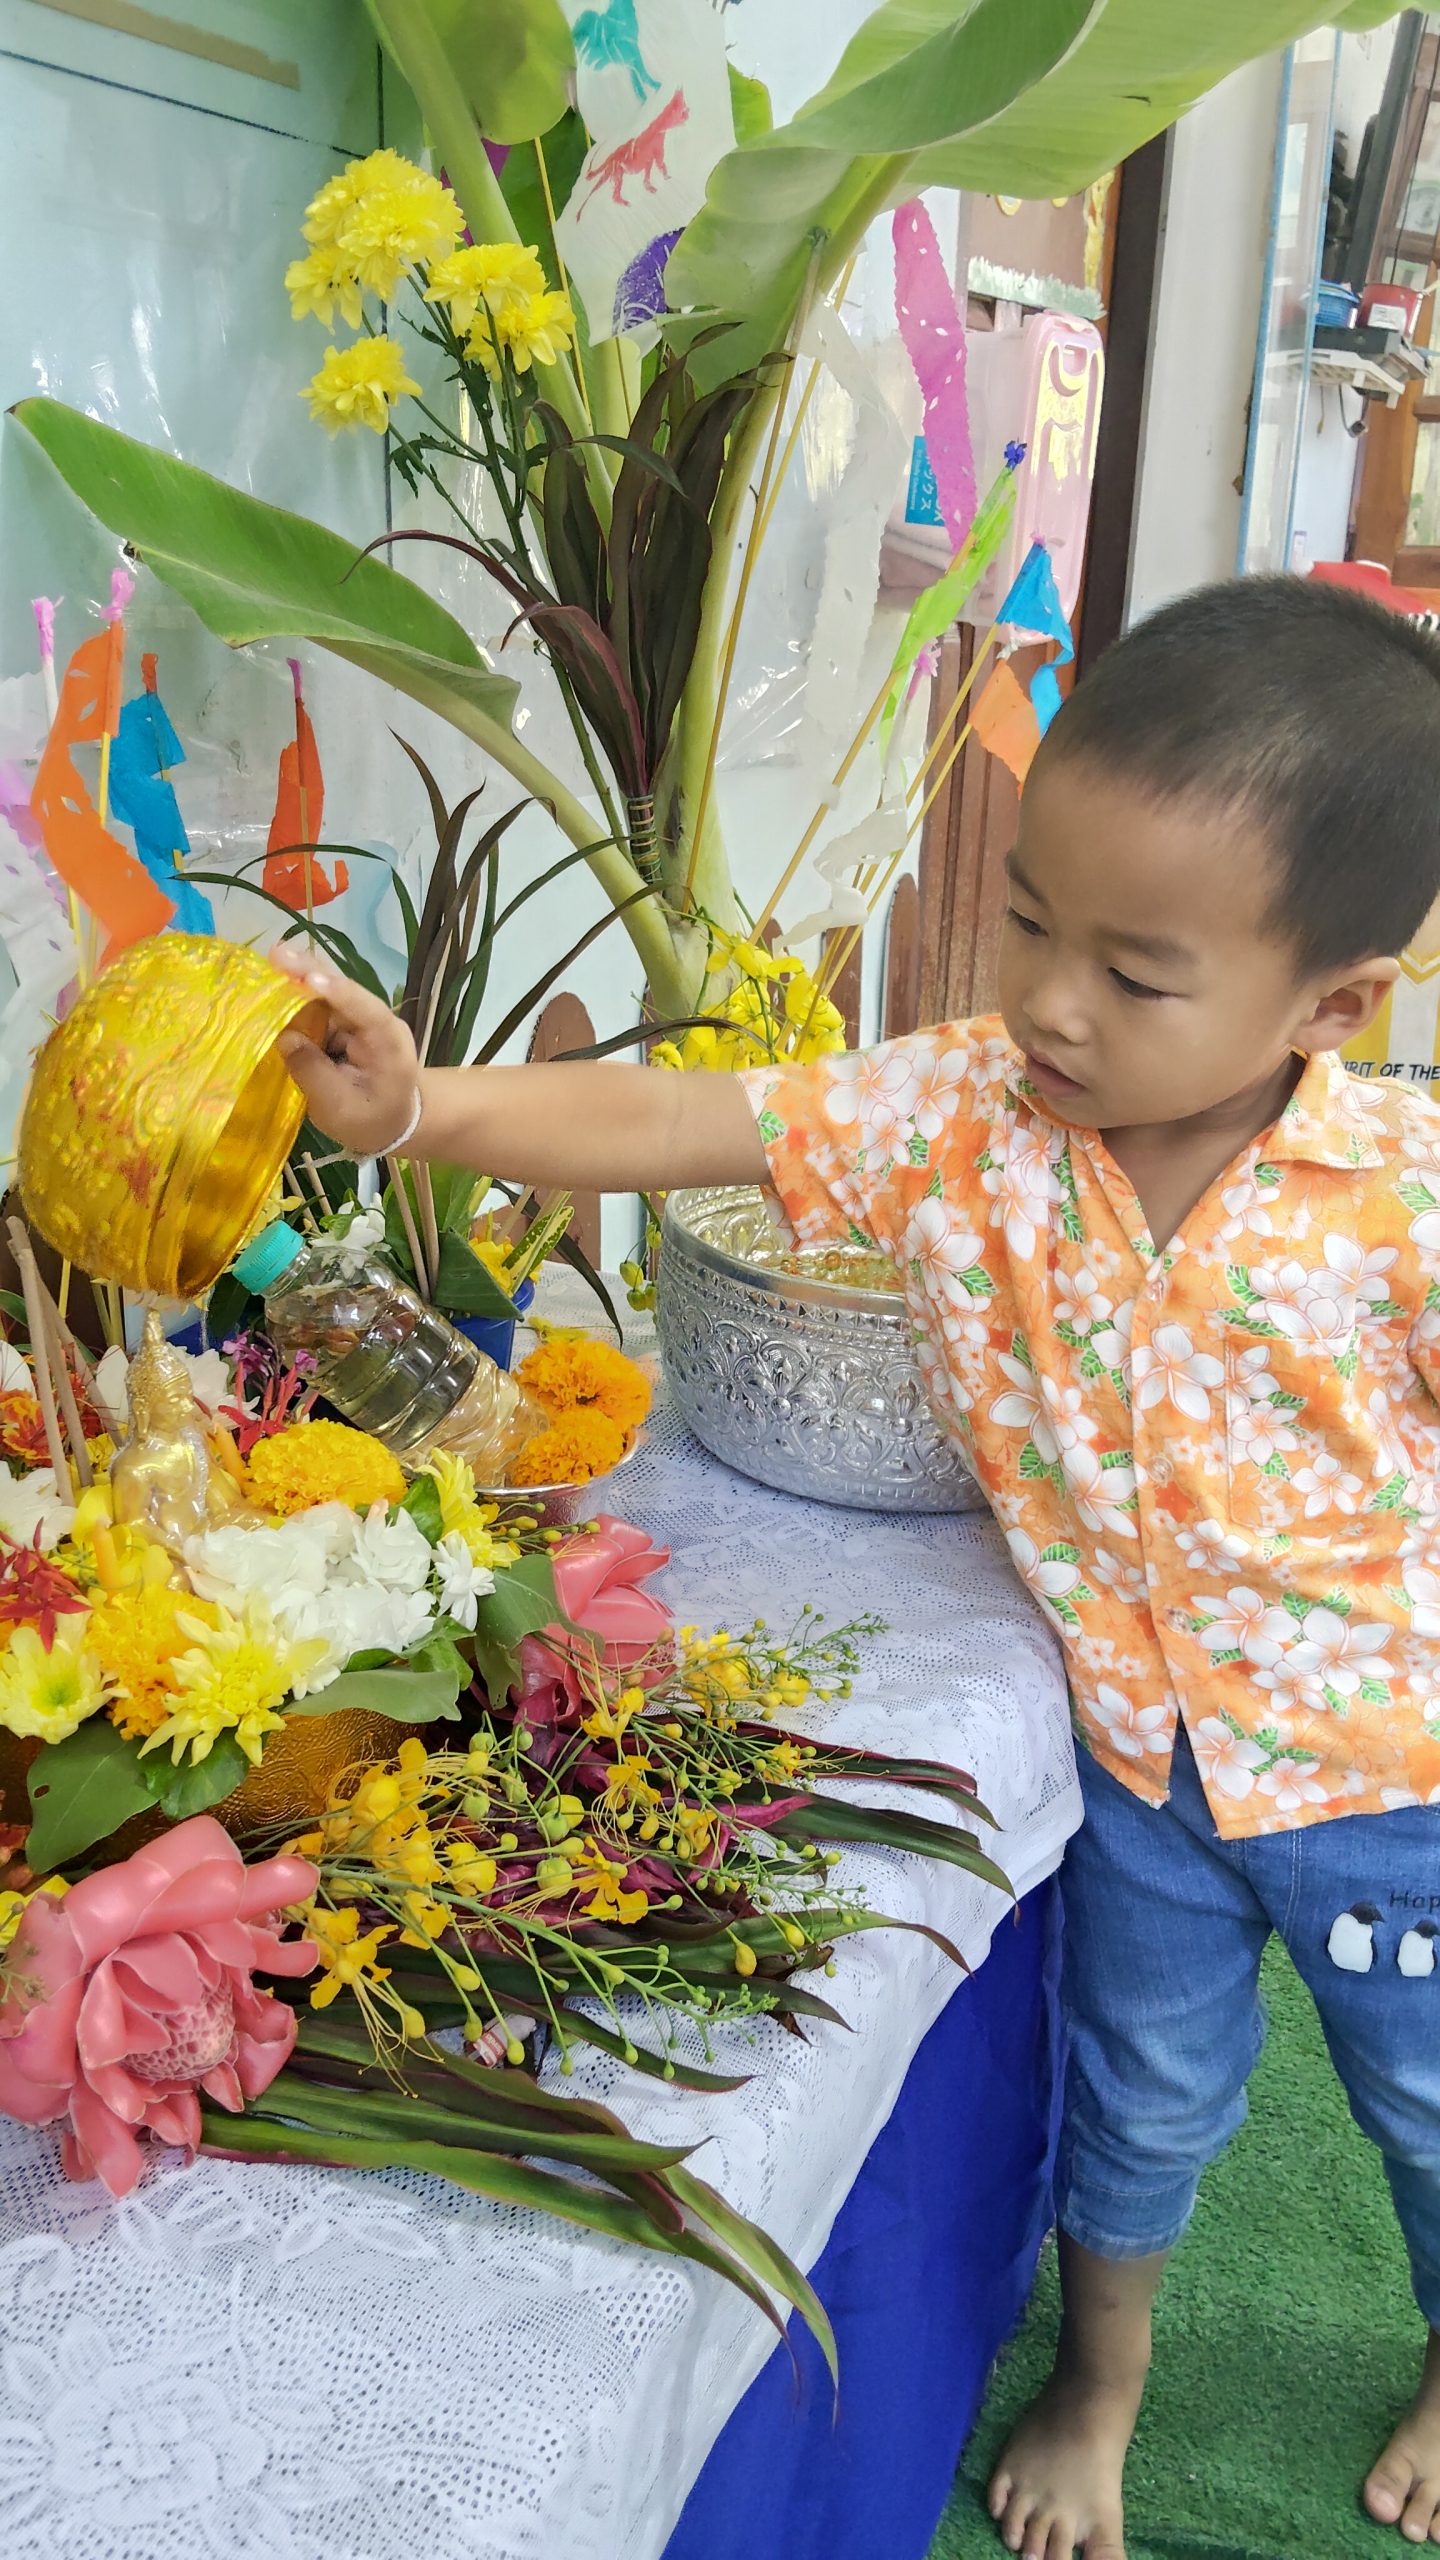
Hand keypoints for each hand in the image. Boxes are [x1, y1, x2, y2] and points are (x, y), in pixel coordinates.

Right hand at [270, 946, 421, 1156]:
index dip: (337, 991)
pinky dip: (296, 997)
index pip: (366, 1009)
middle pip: (343, 990)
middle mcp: (375, 1020)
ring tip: (270, 961)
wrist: (394, 1122)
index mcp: (388, 1041)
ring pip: (327, 993)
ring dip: (298, 979)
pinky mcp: (343, 1023)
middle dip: (310, 972)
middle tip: (275, 954)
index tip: (309, 978)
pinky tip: (273, 982)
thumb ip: (314, 1074)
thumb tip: (285, 1038)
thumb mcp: (340, 1108)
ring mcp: (359, 1018)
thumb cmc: (372, 1120)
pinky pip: (318, 1006)